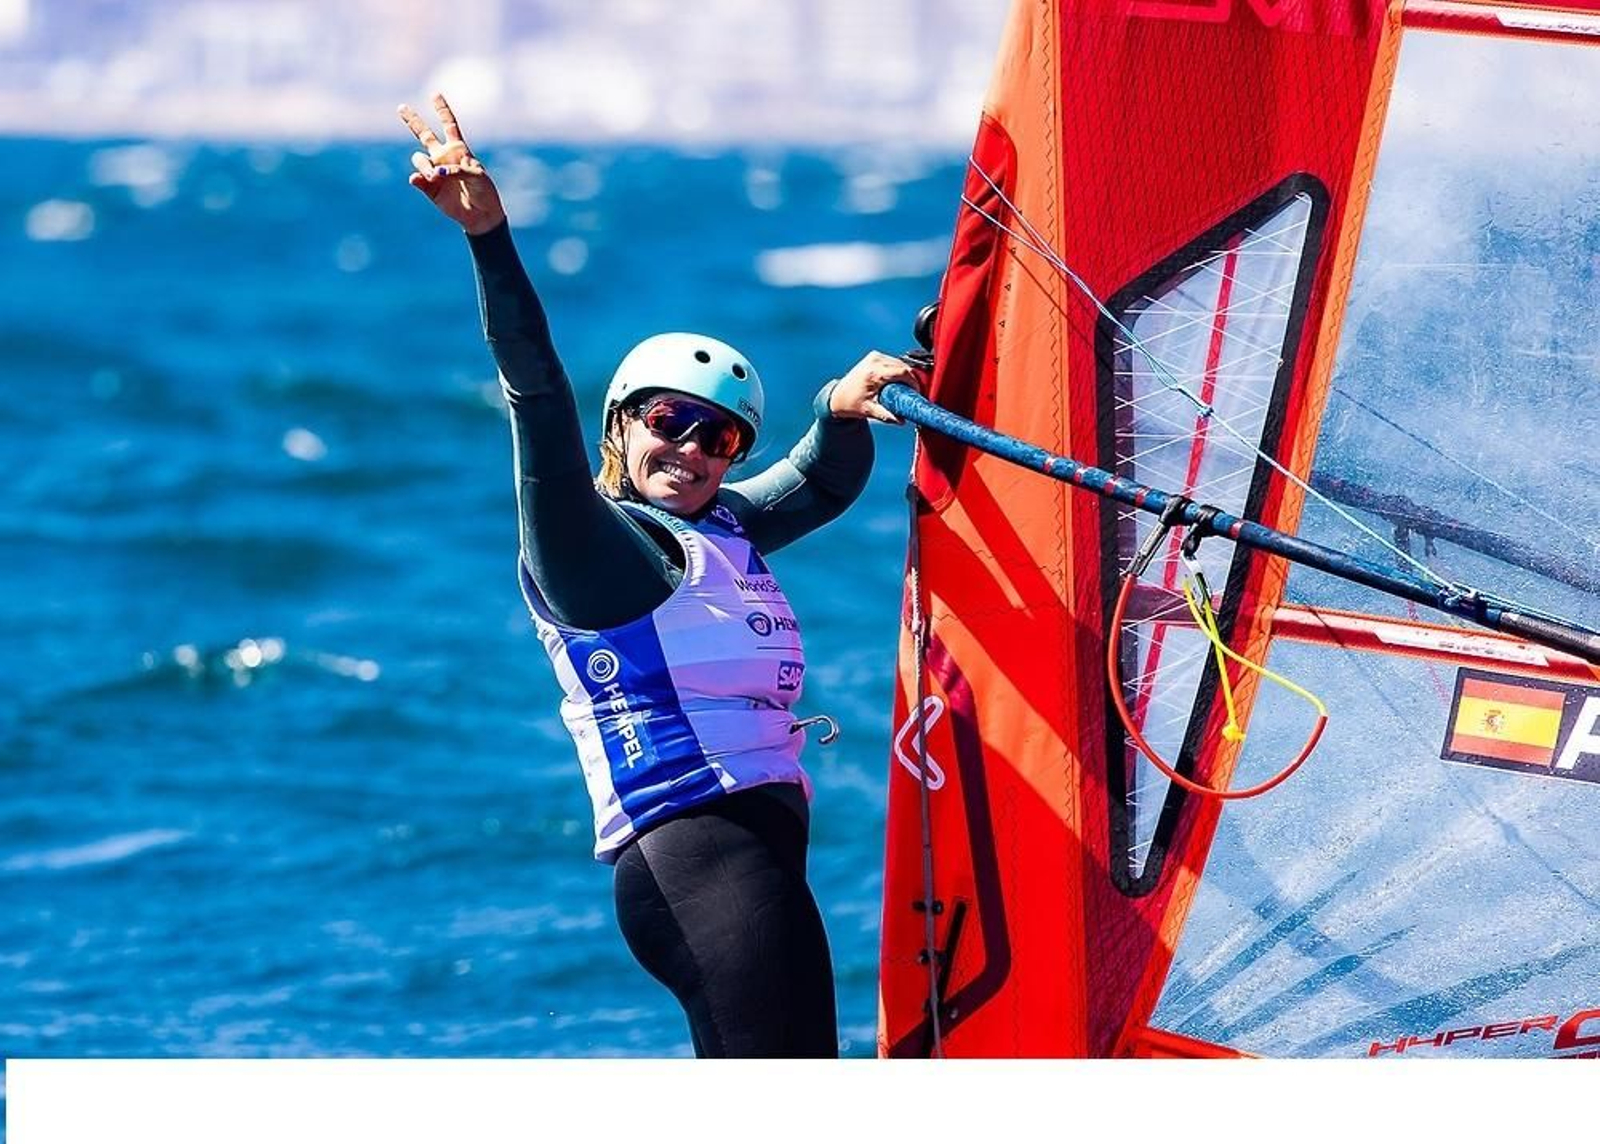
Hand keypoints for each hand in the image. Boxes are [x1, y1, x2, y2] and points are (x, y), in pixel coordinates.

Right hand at [397, 93, 506, 234]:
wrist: (482, 215)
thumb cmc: (484, 192)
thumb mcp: (477, 177)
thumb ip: (456, 171)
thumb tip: (434, 173)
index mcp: (458, 149)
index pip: (448, 124)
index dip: (442, 109)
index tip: (435, 94)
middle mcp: (443, 157)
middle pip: (424, 134)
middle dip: (413, 121)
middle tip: (401, 107)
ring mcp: (434, 172)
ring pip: (418, 159)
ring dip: (424, 166)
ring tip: (434, 176)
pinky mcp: (429, 188)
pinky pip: (417, 179)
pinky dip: (418, 178)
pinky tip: (423, 179)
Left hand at [828, 351, 926, 423]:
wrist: (837, 396)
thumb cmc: (850, 403)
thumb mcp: (869, 411)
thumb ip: (887, 415)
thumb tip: (902, 420)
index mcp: (873, 372)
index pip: (903, 372)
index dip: (914, 382)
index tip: (917, 393)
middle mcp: (874, 360)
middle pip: (904, 366)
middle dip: (911, 380)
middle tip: (912, 395)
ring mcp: (874, 356)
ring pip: (900, 363)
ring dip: (906, 375)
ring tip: (905, 390)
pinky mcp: (875, 356)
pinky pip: (894, 361)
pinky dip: (899, 371)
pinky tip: (898, 382)